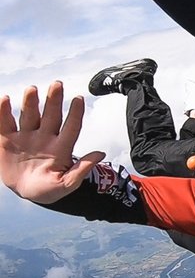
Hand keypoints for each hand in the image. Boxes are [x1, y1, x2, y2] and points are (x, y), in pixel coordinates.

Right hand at [0, 81, 104, 203]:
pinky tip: (5, 100)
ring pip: (29, 115)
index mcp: (62, 147)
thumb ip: (81, 169)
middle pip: (51, 116)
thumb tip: (102, 154)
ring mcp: (26, 136)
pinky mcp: (7, 139)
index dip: (75, 114)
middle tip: (57, 84)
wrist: (26, 192)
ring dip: (30, 102)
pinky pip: (5, 123)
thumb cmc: (50, 189)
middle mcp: (45, 137)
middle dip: (53, 100)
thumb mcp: (67, 184)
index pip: (71, 127)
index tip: (79, 99)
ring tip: (32, 90)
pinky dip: (3, 112)